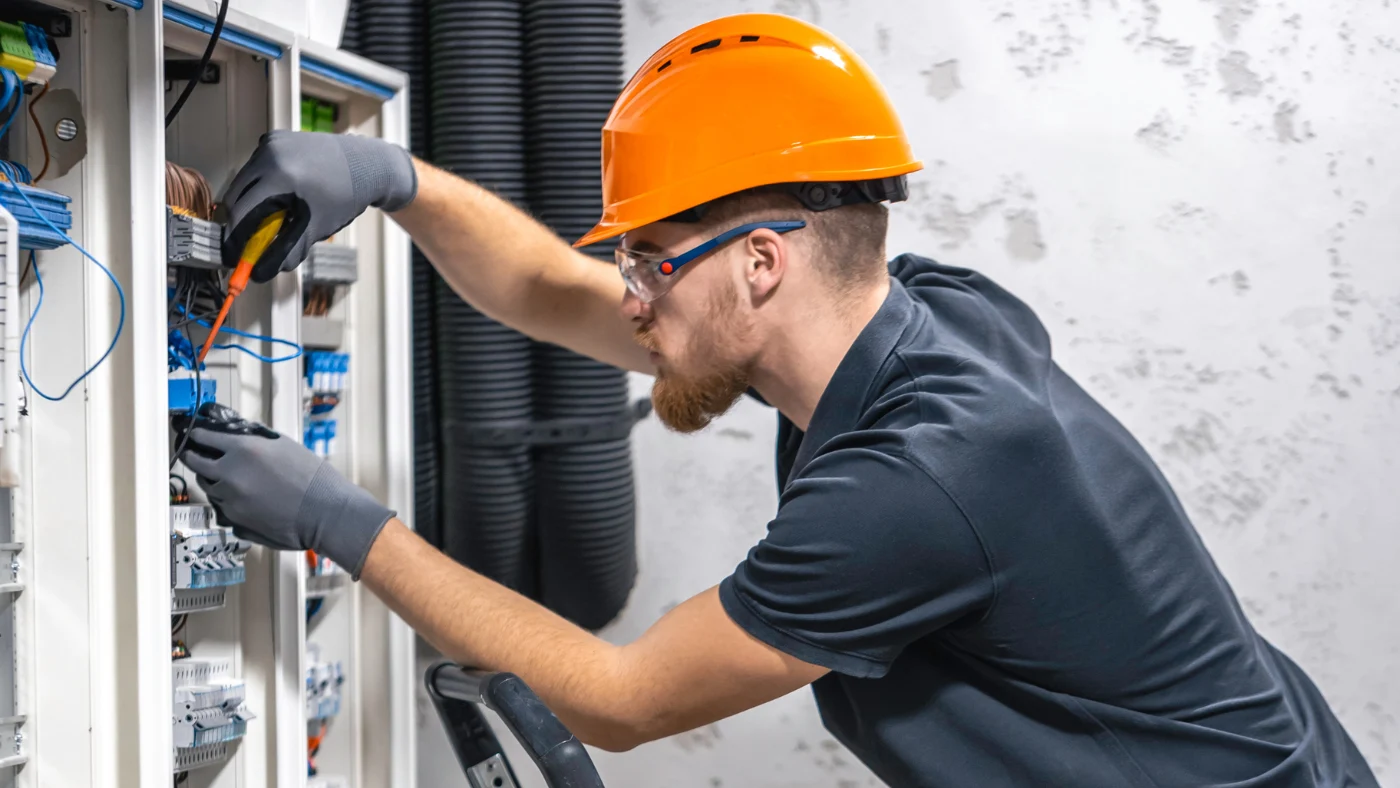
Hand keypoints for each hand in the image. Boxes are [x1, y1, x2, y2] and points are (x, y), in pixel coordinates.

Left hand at [174, 403, 394, 577]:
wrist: (326, 513)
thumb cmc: (313, 480)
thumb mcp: (285, 445)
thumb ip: (256, 440)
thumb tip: (238, 437)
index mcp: (243, 450)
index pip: (203, 437)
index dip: (196, 434)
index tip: (193, 434)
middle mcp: (230, 475)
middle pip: (195, 463)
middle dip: (193, 456)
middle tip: (194, 454)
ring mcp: (230, 501)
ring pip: (208, 487)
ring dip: (213, 480)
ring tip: (228, 478)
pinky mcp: (235, 522)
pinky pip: (221, 508)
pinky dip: (227, 502)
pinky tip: (245, 499)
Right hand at [221, 130, 416, 282]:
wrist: (365, 164)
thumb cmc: (346, 196)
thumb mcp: (316, 227)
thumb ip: (288, 251)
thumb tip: (263, 271)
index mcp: (280, 176)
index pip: (241, 210)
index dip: (235, 235)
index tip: (235, 251)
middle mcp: (269, 154)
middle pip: (236, 194)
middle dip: (241, 220)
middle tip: (250, 240)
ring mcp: (271, 143)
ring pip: (244, 180)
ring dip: (251, 201)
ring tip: (273, 216)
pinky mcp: (275, 137)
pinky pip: (256, 166)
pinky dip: (261, 183)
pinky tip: (281, 194)